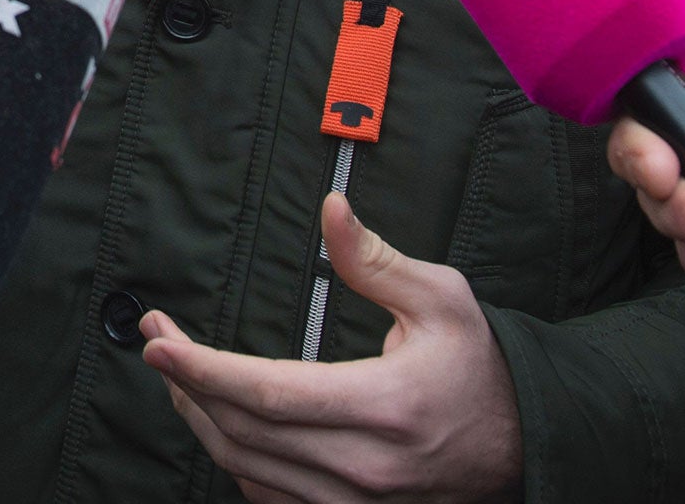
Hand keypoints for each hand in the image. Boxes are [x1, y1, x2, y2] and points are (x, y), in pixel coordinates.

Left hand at [141, 194, 520, 503]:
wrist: (527, 447)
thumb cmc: (480, 368)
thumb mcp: (443, 301)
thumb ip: (376, 260)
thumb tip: (331, 211)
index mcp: (385, 406)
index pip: (270, 394)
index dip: (204, 369)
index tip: (158, 340)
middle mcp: (366, 466)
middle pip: (243, 432)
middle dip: (185, 382)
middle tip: (158, 337)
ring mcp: (356, 502)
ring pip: (246, 467)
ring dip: (199, 417)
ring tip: (177, 369)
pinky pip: (267, 495)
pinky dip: (232, 457)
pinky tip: (217, 417)